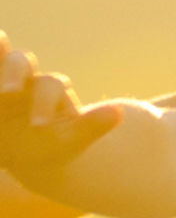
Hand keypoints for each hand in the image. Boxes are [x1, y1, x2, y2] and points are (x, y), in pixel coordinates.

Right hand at [0, 32, 122, 172]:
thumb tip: (121, 112)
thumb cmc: (53, 148)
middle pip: (22, 62)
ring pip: (1, 60)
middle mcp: (24, 80)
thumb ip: (92, 126)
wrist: (29, 156)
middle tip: (7, 93)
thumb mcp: (71, 142)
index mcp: (48, 89)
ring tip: (1, 91)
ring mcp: (3, 83)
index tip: (39, 126)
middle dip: (13, 72)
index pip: (49, 85)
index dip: (44, 101)